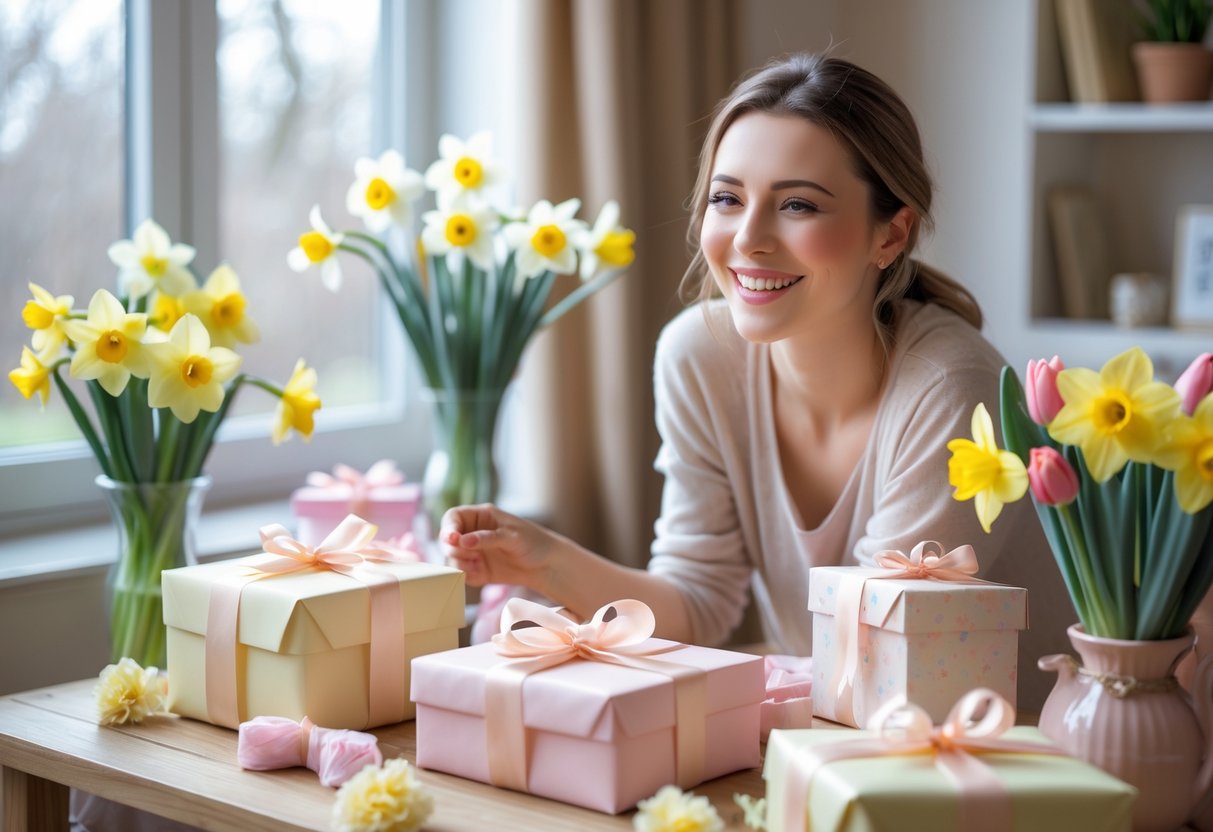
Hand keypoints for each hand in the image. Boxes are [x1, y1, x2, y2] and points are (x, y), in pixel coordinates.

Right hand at [439, 503, 556, 589]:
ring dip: (460, 563)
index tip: (452, 539)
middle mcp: (473, 533)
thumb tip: (463, 540)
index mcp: (480, 517)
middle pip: (447, 539)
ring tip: (478, 565)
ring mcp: (474, 552)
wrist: (546, 565)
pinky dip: (467, 576)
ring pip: (452, 558)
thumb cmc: (533, 542)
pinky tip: (481, 575)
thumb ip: (487, 538)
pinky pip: (462, 574)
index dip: (448, 528)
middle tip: (470, 555)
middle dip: (453, 549)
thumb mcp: (512, 537)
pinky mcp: (477, 570)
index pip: (453, 517)